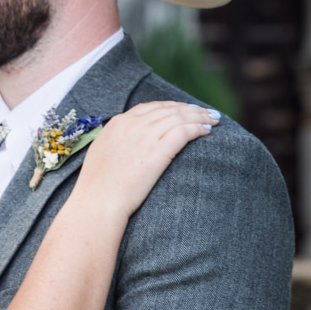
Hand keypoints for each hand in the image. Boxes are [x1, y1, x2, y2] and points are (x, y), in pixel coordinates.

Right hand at [76, 101, 216, 218]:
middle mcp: (133, 124)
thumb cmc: (98, 187)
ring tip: (212, 120)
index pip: (152, 107)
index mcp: (119, 123)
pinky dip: (198, 128)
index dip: (171, 107)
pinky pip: (184, 132)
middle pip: (169, 109)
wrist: (98, 202)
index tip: (184, 110)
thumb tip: (128, 140)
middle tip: (205, 113)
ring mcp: (146, 136)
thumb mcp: (102, 152)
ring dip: (199, 117)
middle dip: (190, 109)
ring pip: (179, 117)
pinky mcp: (158, 151)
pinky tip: (207, 131)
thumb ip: (117, 140)